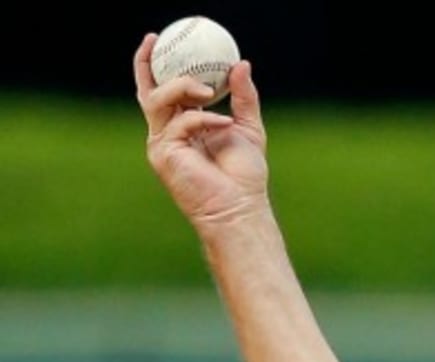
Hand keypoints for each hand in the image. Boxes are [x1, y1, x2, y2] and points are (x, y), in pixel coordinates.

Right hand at [133, 33, 268, 230]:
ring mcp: (162, 144)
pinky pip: (179, 121)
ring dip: (183, 87)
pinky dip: (204, 117)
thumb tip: (241, 64)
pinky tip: (224, 122)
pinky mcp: (163, 154)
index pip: (162, 92)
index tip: (159, 40)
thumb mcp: (248, 128)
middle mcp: (168, 135)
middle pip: (148, 91)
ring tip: (210, 91)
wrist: (240, 209)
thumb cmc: (245, 177)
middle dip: (148, 64)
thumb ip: (243, 97)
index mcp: (184, 128)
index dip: (154, 66)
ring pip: (158, 99)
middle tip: (157, 40)